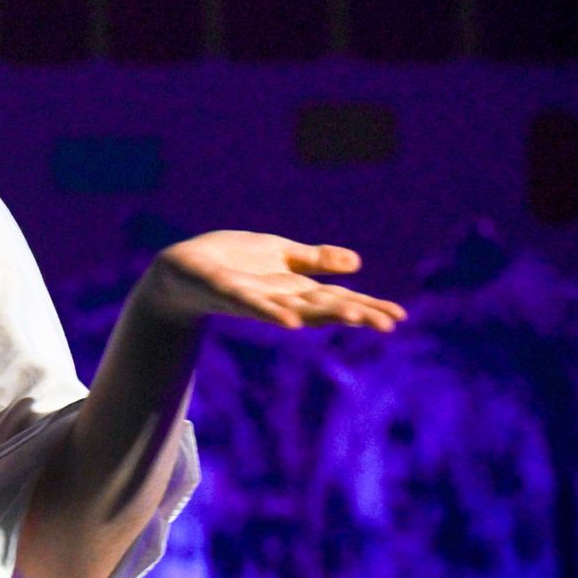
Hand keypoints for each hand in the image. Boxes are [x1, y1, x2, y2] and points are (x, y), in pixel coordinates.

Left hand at [137, 231, 407, 331]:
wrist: (180, 268)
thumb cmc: (230, 261)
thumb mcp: (278, 253)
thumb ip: (314, 260)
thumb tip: (357, 263)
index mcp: (294, 287)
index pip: (338, 298)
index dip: (367, 306)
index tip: (398, 316)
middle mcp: (280, 298)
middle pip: (324, 307)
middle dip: (356, 314)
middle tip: (388, 324)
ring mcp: (255, 298)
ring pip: (296, 309)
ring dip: (325, 315)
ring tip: (357, 317)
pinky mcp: (228, 292)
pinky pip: (253, 306)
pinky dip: (273, 313)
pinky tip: (292, 321)